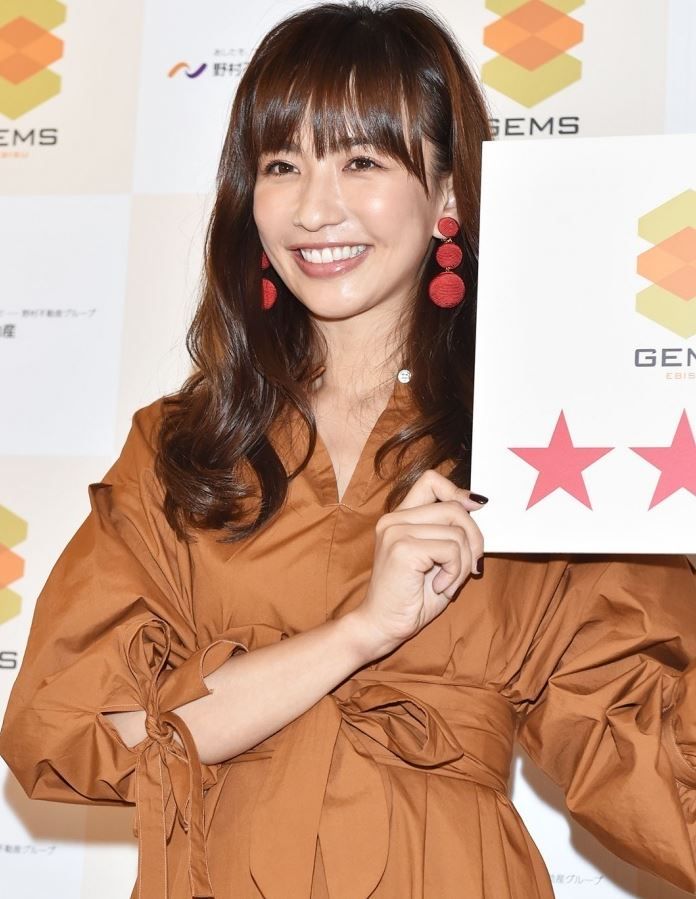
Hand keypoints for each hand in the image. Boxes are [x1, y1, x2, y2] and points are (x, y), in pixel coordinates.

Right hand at [353, 469, 485, 656]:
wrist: (383, 626)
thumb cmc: (412, 597)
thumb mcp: (437, 558)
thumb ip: (451, 532)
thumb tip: (478, 506)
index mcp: (400, 517)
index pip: (432, 480)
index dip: (458, 492)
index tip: (474, 511)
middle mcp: (394, 519)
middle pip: (454, 507)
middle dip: (474, 539)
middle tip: (470, 566)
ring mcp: (396, 531)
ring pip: (457, 531)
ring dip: (463, 562)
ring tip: (448, 581)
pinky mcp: (402, 548)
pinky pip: (450, 550)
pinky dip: (454, 573)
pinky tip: (439, 586)